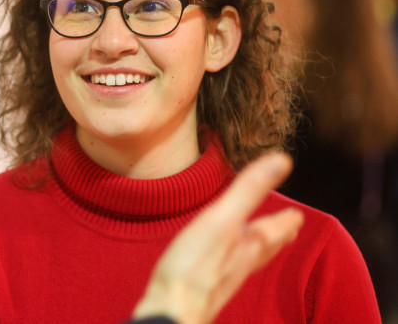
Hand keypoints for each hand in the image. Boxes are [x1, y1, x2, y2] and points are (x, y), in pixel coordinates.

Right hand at [131, 152, 303, 323]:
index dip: (285, 221)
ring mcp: (220, 280)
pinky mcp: (201, 290)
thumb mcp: (222, 219)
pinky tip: (218, 266)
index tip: (297, 215)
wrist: (171, 310)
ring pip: (246, 263)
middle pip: (264, 249)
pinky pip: (223, 272)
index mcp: (247, 245)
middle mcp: (239, 264)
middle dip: (277, 238)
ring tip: (258, 246)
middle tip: (288, 231)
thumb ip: (249, 190)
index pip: (274, 230)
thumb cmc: (193, 267)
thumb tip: (282, 159)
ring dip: (257, 251)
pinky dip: (231, 263)